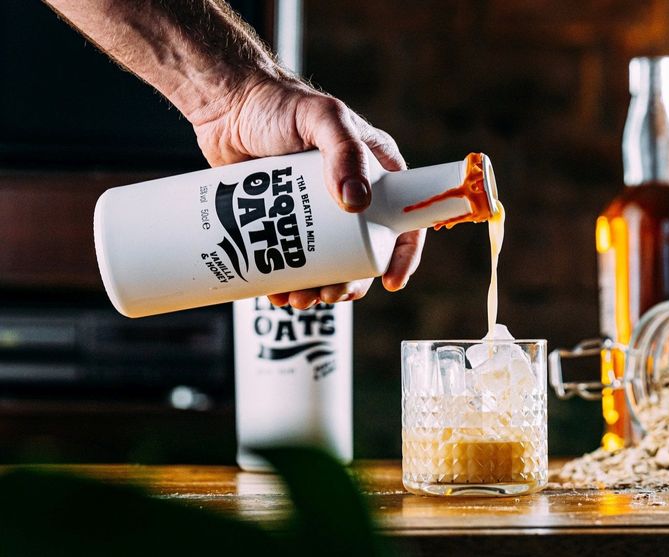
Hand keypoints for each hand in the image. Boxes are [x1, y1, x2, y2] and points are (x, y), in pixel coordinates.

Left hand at [189, 76, 424, 308]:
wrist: (225, 106)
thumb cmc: (279, 103)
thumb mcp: (323, 119)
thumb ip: (345, 152)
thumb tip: (358, 204)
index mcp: (376, 173)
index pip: (404, 219)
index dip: (404, 255)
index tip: (391, 282)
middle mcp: (351, 195)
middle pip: (363, 254)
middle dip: (350, 284)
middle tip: (331, 295)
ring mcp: (315, 213)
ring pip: (328, 264)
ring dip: (319, 290)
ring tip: (299, 301)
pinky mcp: (282, 221)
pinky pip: (291, 261)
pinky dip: (287, 284)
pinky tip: (277, 294)